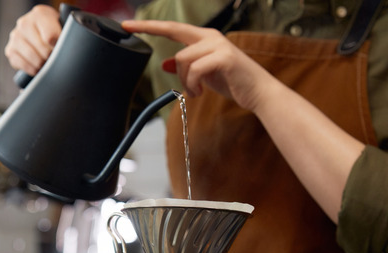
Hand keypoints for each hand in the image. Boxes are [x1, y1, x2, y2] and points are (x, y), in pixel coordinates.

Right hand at [5, 5, 60, 74]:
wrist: (40, 34)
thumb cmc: (55, 31)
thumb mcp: (63, 27)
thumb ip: (66, 34)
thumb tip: (68, 49)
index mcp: (40, 14)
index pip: (51, 37)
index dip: (59, 47)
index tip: (62, 49)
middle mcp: (24, 23)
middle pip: (43, 49)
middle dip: (52, 57)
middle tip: (55, 57)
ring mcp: (15, 36)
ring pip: (34, 59)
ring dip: (43, 64)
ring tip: (48, 62)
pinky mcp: (10, 50)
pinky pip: (25, 66)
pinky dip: (34, 70)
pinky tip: (38, 66)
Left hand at [121, 19, 274, 111]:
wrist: (259, 93)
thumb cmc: (233, 82)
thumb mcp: (204, 75)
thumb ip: (186, 67)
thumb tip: (165, 64)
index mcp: (205, 38)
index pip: (174, 29)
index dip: (151, 26)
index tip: (129, 25)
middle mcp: (211, 36)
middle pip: (174, 31)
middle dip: (149, 28)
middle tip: (128, 27)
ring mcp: (218, 45)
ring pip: (182, 59)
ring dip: (184, 81)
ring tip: (196, 92)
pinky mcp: (223, 57)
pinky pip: (195, 70)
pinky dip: (193, 85)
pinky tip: (201, 92)